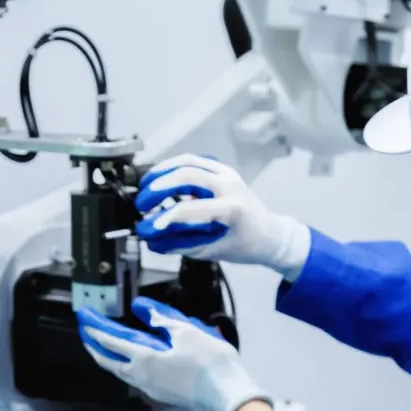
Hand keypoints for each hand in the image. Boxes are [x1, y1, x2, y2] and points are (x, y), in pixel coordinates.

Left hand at [77, 296, 271, 410]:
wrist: (227, 393)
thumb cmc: (210, 363)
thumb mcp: (186, 331)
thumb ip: (161, 319)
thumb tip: (142, 308)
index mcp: (144, 359)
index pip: (111, 341)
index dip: (95, 328)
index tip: (84, 317)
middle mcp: (142, 376)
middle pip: (108, 360)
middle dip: (94, 346)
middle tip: (85, 333)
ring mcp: (151, 388)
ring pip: (120, 371)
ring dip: (107, 358)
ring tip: (101, 348)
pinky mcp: (162, 393)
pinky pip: (134, 378)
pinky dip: (124, 366)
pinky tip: (129, 362)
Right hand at [135, 154, 309, 279]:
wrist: (268, 234)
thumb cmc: (243, 245)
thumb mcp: (210, 250)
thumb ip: (179, 243)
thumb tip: (151, 238)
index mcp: (232, 210)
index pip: (192, 209)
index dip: (166, 217)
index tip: (149, 226)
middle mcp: (230, 186)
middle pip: (188, 174)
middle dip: (159, 187)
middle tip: (142, 203)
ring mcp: (227, 174)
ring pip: (188, 160)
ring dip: (162, 171)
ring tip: (145, 186)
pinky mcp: (222, 170)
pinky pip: (193, 160)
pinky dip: (173, 167)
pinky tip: (160, 178)